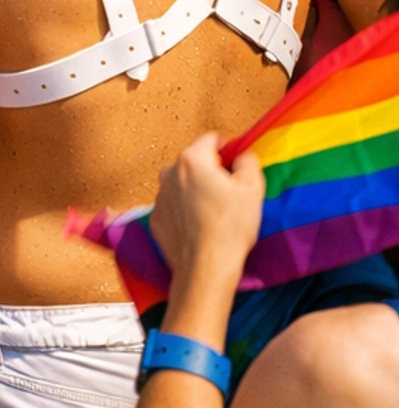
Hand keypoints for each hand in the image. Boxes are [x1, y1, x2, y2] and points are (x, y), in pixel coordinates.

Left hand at [151, 134, 263, 289]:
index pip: (211, 139)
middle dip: (211, 173)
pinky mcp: (156, 219)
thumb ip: (248, 161)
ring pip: (183, 184)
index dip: (227, 151)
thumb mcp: (251, 188)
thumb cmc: (231, 226)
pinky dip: (185, 212)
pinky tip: (199, 228)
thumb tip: (241, 155)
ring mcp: (159, 196)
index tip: (236, 170)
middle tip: (228, 196)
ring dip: (196, 192)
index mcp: (192, 159)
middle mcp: (169, 172)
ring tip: (214, 216)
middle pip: (195, 162)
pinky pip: (174, 207)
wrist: (206, 267)